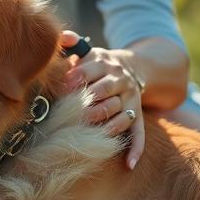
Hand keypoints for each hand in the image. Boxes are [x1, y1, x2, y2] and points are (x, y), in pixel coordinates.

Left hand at [60, 30, 144, 169]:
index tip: (63, 86)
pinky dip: (135, 149)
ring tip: (90, 132)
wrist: (134, 68)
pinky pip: (139, 133)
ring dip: (106, 123)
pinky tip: (128, 164)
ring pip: (120, 112)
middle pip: (105, 90)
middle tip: (75, 112)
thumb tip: (60, 35)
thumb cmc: (98, 63)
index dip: (76, 77)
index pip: (89, 70)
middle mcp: (120, 81)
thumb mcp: (87, 49)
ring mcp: (130, 100)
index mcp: (104, 63)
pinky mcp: (138, 115)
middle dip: (90, 100)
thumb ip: (70, 42)